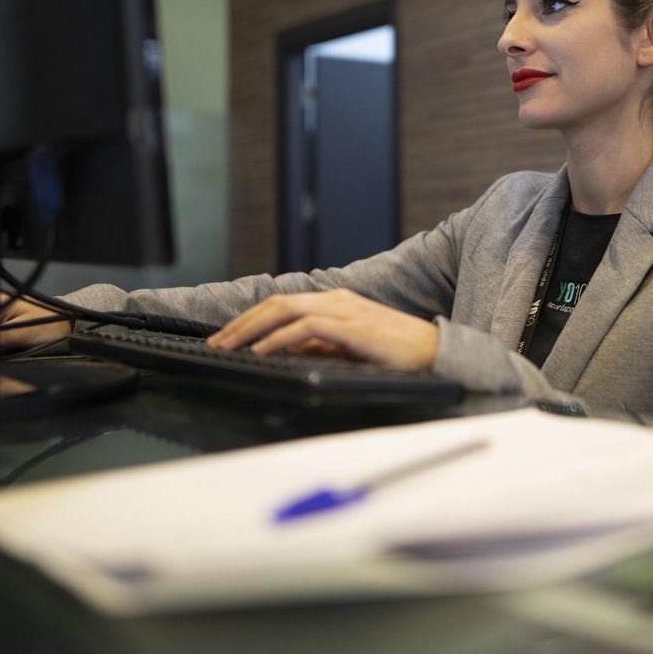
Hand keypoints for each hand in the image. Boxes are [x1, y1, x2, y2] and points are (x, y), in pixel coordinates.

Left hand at [208, 288, 438, 372]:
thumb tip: (285, 352)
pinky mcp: (352, 326)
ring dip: (252, 328)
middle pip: (276, 303)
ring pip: (285, 309)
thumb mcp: (348, 349)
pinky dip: (279, 338)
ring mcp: (344, 309)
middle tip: (216, 341)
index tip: (227, 337)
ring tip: (229, 346)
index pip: (282, 304)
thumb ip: (319, 347)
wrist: (435, 353)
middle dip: (242, 322)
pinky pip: (306, 326)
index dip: (250, 319)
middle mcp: (336, 299)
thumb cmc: (396, 354)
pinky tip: (262, 350)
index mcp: (335, 302)